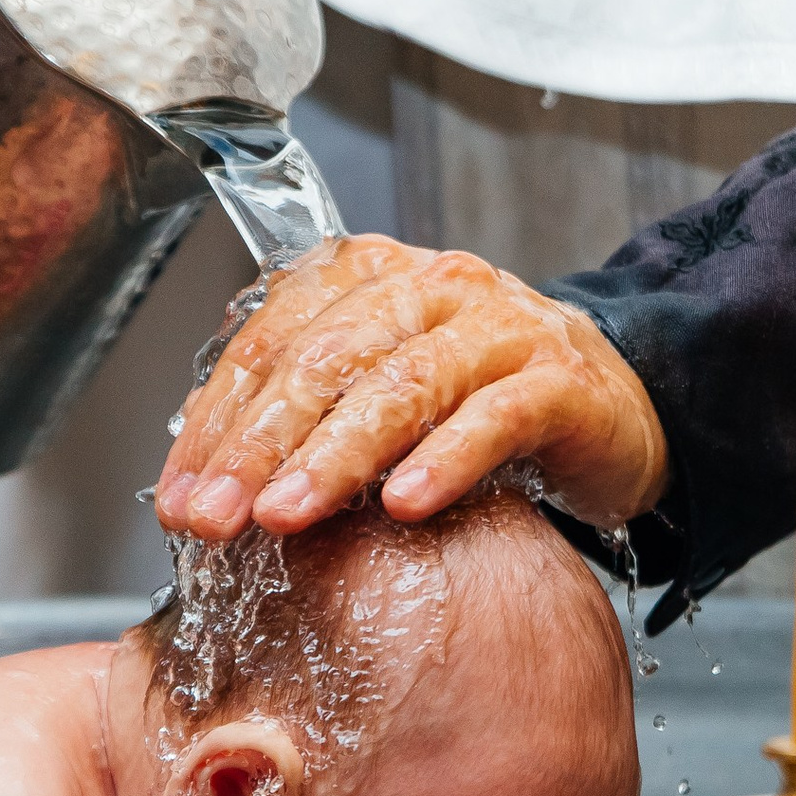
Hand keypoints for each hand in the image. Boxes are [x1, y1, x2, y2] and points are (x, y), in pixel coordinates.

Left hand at [155, 237, 668, 540]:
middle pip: (327, 359)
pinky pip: (495, 417)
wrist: (611, 408)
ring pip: (402, 384)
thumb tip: (207, 484)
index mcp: (369, 278)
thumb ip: (304, 418)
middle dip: (258, 445)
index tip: (184, 497)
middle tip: (215, 517)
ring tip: (287, 515)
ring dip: (335, 456)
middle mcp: (431, 286)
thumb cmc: (480, 404)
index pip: (272, 340)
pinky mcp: (560, 380)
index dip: (218, 422)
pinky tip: (405, 505)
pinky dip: (445, 460)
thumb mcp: (380, 398)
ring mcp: (500, 327)